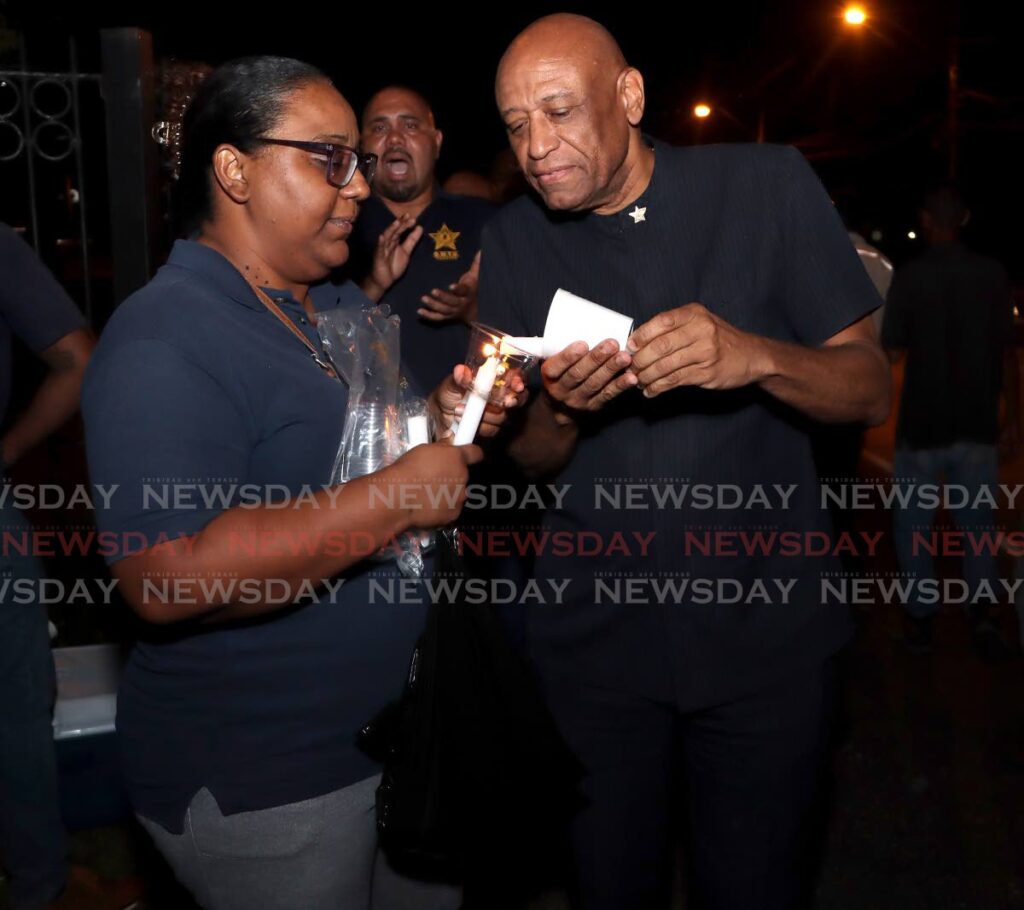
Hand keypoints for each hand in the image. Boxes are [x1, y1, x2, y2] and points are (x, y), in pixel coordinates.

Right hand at [362, 214, 422, 301]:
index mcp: (394, 241)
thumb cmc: (393, 265)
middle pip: (394, 231)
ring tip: (397, 222)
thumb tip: (420, 227)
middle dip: (400, 223)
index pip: (400, 230)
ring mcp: (382, 249)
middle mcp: (388, 242)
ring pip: (387, 237)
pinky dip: (380, 243)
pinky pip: (379, 249)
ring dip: (391, 229)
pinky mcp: (378, 257)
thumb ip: (412, 240)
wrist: (384, 280)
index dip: (406, 223)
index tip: (413, 218)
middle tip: (407, 216)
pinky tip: (381, 237)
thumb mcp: (406, 252)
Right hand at [379, 442, 482, 528]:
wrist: (399, 497)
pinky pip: (451, 509)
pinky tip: (427, 506)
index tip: (467, 456)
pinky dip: (442, 508)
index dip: (471, 454)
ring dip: (448, 493)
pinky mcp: (453, 514)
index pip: (476, 453)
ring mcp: (460, 498)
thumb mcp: (422, 450)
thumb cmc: (407, 470)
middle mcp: (463, 477)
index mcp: (457, 458)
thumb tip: (448, 443)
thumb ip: (441, 448)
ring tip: (427, 494)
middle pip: (464, 476)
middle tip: (434, 478)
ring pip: (458, 494)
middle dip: (453, 476)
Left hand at [418, 250, 479, 323]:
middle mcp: (461, 304)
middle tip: (432, 291)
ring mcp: (453, 312)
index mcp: (468, 293)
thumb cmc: (472, 289)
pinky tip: (419, 311)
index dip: (458, 289)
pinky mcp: (447, 317)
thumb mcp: (475, 277)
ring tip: (423, 299)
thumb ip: (476, 265)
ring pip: (444, 310)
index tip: (451, 286)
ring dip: (433, 305)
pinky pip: (437, 318)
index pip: (463, 291)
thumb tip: (480, 251)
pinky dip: (428, 316)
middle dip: (442, 297)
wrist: (474, 311)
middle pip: (452, 302)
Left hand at [430, 363, 527, 438]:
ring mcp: (496, 414)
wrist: (438, 419)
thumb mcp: (450, 385)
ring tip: (462, 411)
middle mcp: (498, 397)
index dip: (518, 380)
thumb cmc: (446, 396)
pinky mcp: (490, 429)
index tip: (516, 385)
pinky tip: (467, 423)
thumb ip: (458, 379)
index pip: (514, 377)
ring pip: (503, 416)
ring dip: (485, 415)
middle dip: (509, 401)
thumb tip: (461, 370)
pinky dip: (480, 427)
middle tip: (503, 403)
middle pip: (516, 399)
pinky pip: (493, 430)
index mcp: (492, 381)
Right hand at [540, 339, 636, 420]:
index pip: (555, 367)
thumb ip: (557, 347)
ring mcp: (579, 400)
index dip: (568, 357)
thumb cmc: (560, 374)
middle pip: (578, 374)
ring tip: (625, 357)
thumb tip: (574, 319)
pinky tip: (632, 377)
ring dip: (611, 369)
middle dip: (596, 358)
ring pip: (595, 384)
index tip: (582, 343)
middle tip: (612, 344)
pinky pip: (608, 395)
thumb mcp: (552, 363)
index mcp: (549, 376)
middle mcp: (562, 390)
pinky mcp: (594, 406)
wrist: (560, 408)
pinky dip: (621, 385)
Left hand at [626, 303, 768, 396]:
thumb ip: (673, 328)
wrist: (752, 356)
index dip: (641, 336)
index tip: (629, 347)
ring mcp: (706, 352)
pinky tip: (651, 391)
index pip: (661, 322)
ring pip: (666, 366)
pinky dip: (658, 387)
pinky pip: (675, 381)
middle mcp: (701, 330)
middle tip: (629, 368)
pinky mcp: (707, 372)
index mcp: (695, 314)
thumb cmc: (718, 339)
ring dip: (647, 376)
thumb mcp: (699, 323)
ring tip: (637, 382)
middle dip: (640, 360)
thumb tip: (637, 341)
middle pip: (660, 346)